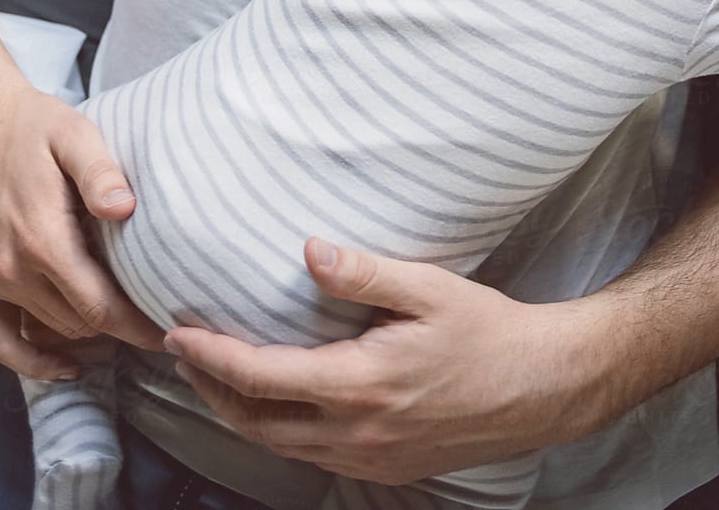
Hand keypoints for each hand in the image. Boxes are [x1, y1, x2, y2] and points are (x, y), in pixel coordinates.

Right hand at [0, 63, 165, 379]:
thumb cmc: (32, 125)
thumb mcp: (73, 135)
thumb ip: (99, 173)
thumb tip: (125, 209)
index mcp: (43, 239)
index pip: (100, 306)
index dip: (138, 327)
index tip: (170, 332)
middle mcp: (15, 270)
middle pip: (81, 324)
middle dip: (124, 329)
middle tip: (161, 320)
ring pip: (53, 330)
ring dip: (90, 333)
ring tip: (131, 324)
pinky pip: (2, 340)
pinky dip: (32, 361)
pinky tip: (65, 364)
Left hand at [162, 239, 602, 485]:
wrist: (541, 387)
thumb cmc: (487, 330)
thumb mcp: (429, 288)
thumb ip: (364, 272)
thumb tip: (309, 251)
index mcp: (359, 384)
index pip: (260, 377)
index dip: (211, 357)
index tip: (177, 334)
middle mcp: (356, 431)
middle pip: (256, 422)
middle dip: (210, 390)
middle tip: (183, 354)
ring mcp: (370, 457)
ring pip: (280, 446)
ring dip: (241, 413)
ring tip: (217, 377)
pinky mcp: (386, 468)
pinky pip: (312, 456)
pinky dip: (280, 431)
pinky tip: (278, 404)